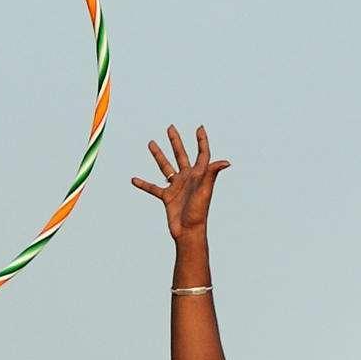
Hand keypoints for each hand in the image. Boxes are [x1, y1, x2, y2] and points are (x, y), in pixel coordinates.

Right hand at [130, 124, 231, 240]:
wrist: (188, 232)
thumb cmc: (199, 212)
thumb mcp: (205, 191)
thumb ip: (211, 174)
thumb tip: (226, 162)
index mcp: (198, 175)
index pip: (202, 154)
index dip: (202, 141)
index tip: (200, 128)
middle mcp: (188, 179)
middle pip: (181, 155)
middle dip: (176, 142)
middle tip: (170, 128)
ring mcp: (177, 187)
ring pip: (166, 167)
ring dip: (158, 155)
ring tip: (151, 143)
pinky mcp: (167, 197)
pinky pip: (153, 188)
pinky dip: (144, 184)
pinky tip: (134, 179)